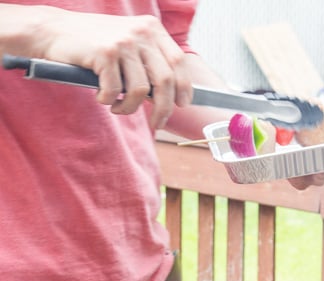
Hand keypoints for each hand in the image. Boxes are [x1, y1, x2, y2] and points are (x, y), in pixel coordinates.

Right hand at [37, 9, 191, 127]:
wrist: (54, 32)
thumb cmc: (93, 45)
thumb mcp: (128, 44)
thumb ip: (149, 62)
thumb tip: (172, 95)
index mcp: (151, 29)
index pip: (178, 62)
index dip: (184, 87)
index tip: (182, 105)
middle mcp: (140, 32)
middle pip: (165, 81)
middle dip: (163, 109)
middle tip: (157, 123)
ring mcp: (123, 42)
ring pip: (140, 90)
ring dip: (129, 108)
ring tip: (117, 107)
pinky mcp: (105, 53)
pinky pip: (115, 90)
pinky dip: (108, 100)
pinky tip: (101, 96)